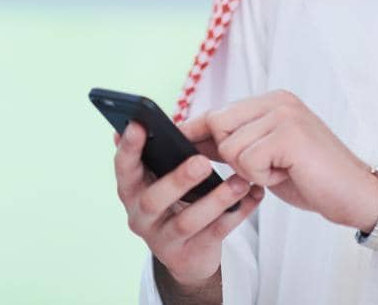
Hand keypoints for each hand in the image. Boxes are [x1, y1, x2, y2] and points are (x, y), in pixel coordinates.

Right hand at [112, 120, 265, 288]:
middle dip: (178, 179)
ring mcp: (164, 240)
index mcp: (131, 191)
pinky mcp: (190, 256)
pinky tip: (254, 195)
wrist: (187, 255)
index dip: (128, 147)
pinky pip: (216, 233)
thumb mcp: (159, 179)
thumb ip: (155, 154)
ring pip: (187, 221)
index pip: (123, 168)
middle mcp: (141, 217)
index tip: (139, 124)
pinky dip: (237, 213)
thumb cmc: (173, 202)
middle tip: (202, 161)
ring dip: (215, 200)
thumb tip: (144, 120)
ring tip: (239, 182)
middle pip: (154, 199)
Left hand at [181, 89, 377, 232]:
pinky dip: (262, 177)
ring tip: (280, 170)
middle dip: (228, 155)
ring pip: (230, 147)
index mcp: (272, 101)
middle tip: (261, 168)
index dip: (195, 130)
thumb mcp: (268, 157)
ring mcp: (283, 114)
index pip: (219, 111)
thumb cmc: (312, 178)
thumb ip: (237, 143)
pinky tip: (286, 174)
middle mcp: (277, 101)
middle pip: (218, 124)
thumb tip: (193, 143)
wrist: (358, 196)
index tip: (174, 140)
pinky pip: (247, 161)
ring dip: (250, 170)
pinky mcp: (288, 134)